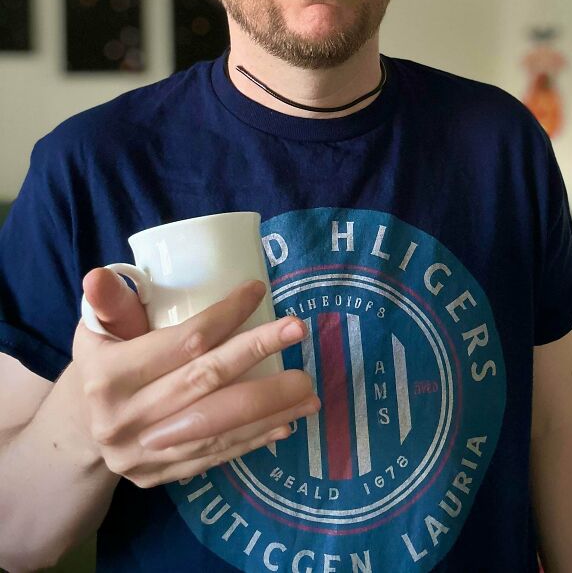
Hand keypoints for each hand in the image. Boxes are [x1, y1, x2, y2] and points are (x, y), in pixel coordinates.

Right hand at [73, 274, 318, 487]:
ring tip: (309, 387)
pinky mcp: (162, 475)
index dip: (224, 316)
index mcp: (109, 375)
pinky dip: (255, 438)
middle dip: (257, 352)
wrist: (82, 429)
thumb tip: (99, 275)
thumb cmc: (102, 362)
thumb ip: (109, 301)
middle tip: (299, 329)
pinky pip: (217, 454)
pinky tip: (288, 421)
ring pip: (219, 425)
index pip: (182, 343)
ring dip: (271, 405)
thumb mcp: (98, 327)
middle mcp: (126, 418)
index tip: (259, 291)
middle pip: (207, 382)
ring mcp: (146, 452)